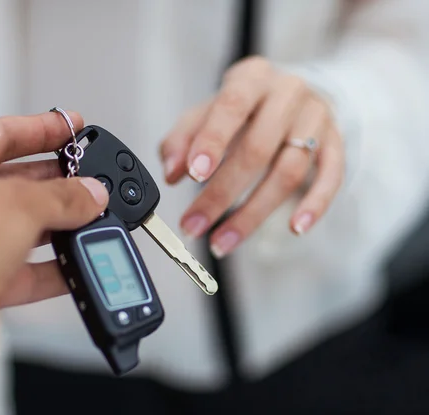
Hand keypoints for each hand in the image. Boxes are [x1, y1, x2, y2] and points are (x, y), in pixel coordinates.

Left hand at [0, 112, 108, 378]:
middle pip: (10, 183)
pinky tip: (78, 263)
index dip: (39, 128)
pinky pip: (21, 270)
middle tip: (86, 176)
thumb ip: (64, 196)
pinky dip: (51, 268)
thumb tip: (90, 194)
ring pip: (17, 228)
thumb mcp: (20, 203)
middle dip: (53, 182)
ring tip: (90, 217)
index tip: (70, 127)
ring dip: (56, 226)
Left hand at [160, 56, 344, 256]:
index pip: (232, 106)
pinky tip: (295, 229)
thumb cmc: (241, 108)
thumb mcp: (205, 113)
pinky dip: (315, 204)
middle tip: (194, 225)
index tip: (194, 175)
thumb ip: (182, 139)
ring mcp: (316, 118)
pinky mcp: (336, 142)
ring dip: (253, 213)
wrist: (291, 94)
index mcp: (251, 78)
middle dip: (221, 194)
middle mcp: (287, 93)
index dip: (213, 142)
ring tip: (222, 241)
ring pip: (289, 170)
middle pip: (258, 148)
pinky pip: (332, 176)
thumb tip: (171, 173)